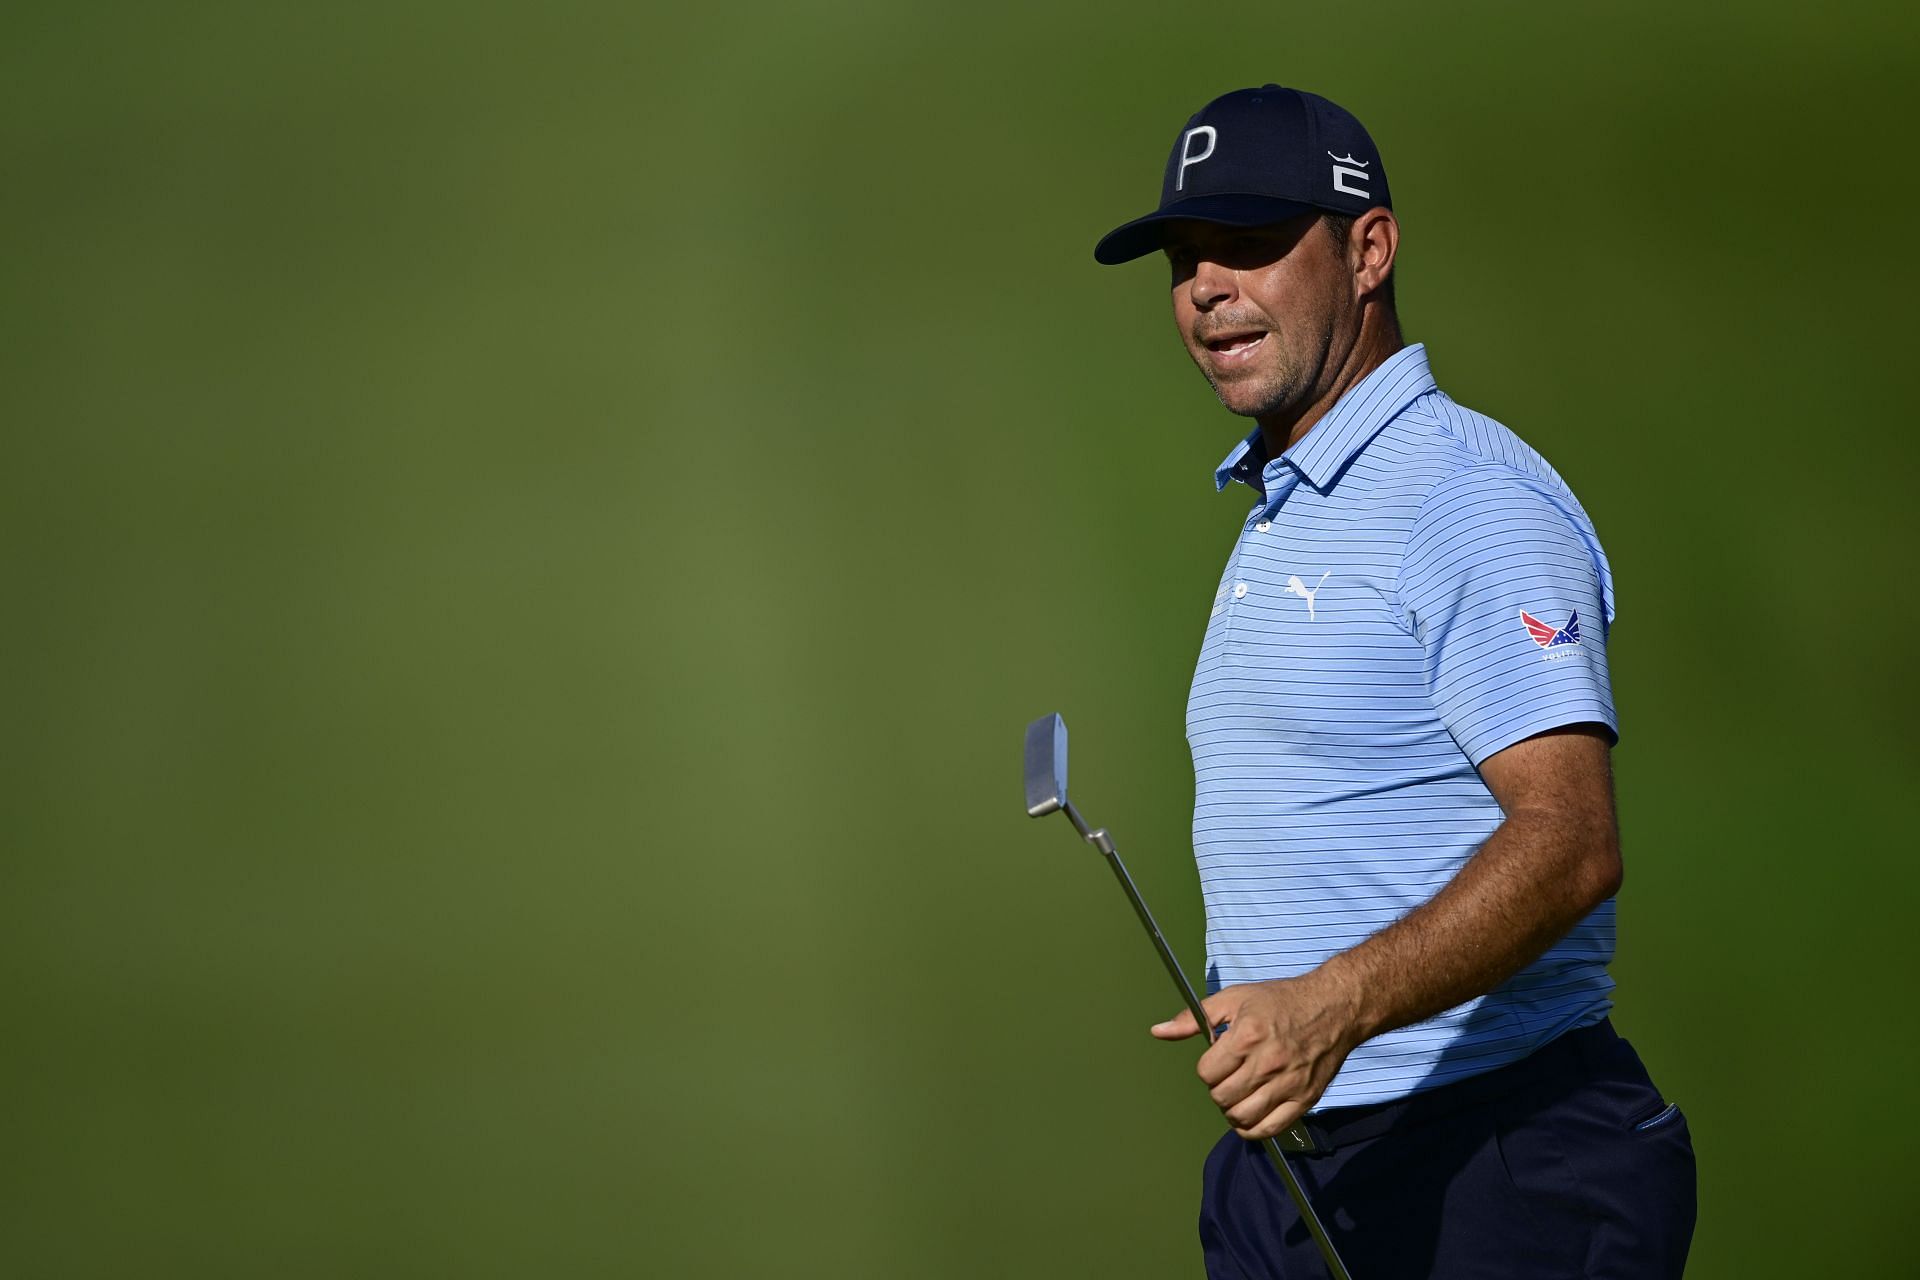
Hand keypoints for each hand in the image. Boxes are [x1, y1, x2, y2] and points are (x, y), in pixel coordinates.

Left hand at [1150, 970, 1363, 1140]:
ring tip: (1239, 1093)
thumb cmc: (1281, 1000)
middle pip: (1221, 1098)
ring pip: (1242, 1118)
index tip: (1218, 1060)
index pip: (1207, 1073)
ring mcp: (1288, 1084)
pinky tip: (1250, 1113)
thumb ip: (1194, 1018)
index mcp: (1247, 1036)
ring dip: (1232, 1110)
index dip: (1207, 1068)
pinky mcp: (1304, 1099)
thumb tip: (1158, 1031)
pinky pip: (1268, 1129)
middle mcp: (1267, 1063)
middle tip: (1229, 1076)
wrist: (1333, 1007)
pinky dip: (1252, 1129)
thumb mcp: (1234, 998)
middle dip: (1218, 1089)